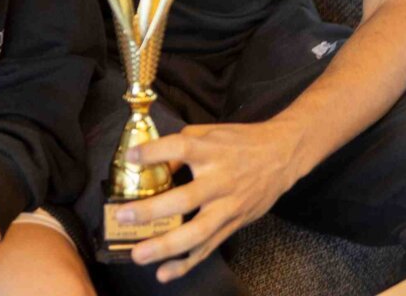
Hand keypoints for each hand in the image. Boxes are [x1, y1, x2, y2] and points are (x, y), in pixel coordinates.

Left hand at [118, 119, 307, 282]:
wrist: (282, 156)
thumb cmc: (241, 142)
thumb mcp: (211, 132)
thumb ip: (182, 145)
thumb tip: (156, 167)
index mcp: (212, 151)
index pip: (180, 149)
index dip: (155, 153)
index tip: (131, 157)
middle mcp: (220, 181)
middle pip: (185, 199)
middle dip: (152, 210)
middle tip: (123, 216)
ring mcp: (227, 206)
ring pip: (197, 232)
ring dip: (166, 246)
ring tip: (139, 254)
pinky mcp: (233, 224)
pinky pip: (208, 248)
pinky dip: (186, 264)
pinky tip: (164, 273)